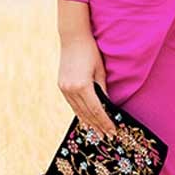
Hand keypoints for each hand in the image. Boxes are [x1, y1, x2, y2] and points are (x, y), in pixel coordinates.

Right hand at [56, 11, 117, 136]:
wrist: (72, 38)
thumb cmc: (90, 52)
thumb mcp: (100, 71)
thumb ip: (103, 89)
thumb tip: (108, 106)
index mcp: (82, 86)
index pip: (96, 110)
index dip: (105, 122)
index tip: (113, 130)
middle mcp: (70, 90)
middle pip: (87, 113)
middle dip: (98, 125)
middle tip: (107, 136)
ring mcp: (64, 89)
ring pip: (78, 111)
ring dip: (89, 122)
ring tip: (98, 132)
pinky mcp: (62, 86)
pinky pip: (72, 104)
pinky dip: (80, 113)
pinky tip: (87, 119)